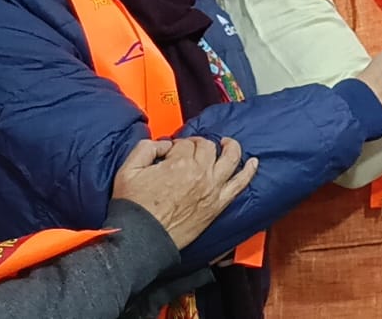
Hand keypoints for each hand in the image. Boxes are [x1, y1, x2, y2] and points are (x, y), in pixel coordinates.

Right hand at [111, 137, 258, 249]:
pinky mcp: (218, 204)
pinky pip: (240, 184)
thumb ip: (145, 148)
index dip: (177, 144)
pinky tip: (254, 163)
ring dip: (231, 147)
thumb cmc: (134, 206)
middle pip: (207, 147)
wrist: (141, 237)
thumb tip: (164, 144)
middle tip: (191, 149)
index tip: (171, 151)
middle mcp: (200, 173)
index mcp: (179, 162)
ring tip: (227, 143)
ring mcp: (212, 188)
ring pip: (230, 159)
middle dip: (199, 144)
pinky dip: (249, 172)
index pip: (185, 144)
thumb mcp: (128, 170)